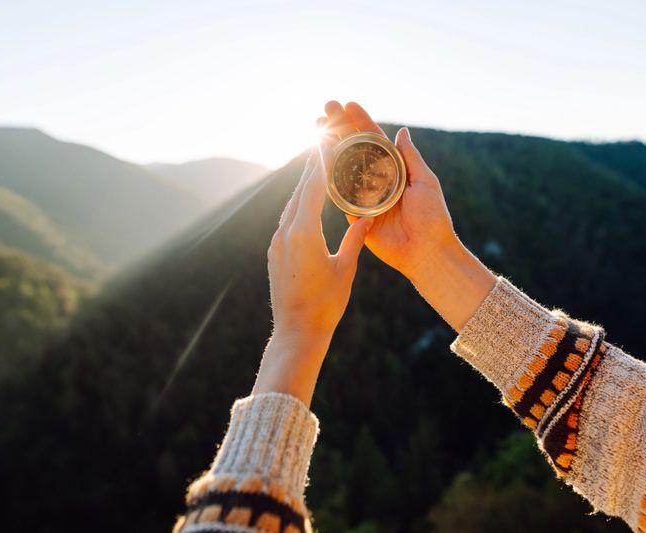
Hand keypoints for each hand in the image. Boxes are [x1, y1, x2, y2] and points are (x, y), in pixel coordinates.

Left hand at [252, 146, 372, 405]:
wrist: (296, 331)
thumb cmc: (326, 304)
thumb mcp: (346, 268)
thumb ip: (356, 238)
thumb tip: (369, 216)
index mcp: (304, 233)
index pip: (314, 187)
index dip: (323, 162)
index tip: (329, 139)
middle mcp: (285, 232)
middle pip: (300, 190)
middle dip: (313, 166)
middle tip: (324, 141)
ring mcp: (277, 242)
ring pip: (292, 204)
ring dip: (305, 184)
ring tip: (318, 165)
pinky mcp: (275, 252)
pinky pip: (288, 219)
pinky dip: (299, 204)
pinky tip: (307, 200)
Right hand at [318, 101, 495, 330]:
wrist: (426, 252)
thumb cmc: (432, 217)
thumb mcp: (425, 182)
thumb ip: (410, 157)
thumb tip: (402, 130)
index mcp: (396, 169)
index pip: (375, 140)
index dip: (361, 121)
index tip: (347, 105)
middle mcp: (378, 180)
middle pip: (355, 149)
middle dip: (340, 128)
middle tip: (324, 108)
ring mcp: (365, 197)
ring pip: (343, 168)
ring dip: (330, 148)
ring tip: (317, 128)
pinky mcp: (356, 216)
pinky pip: (340, 196)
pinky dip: (329, 179)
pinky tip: (318, 160)